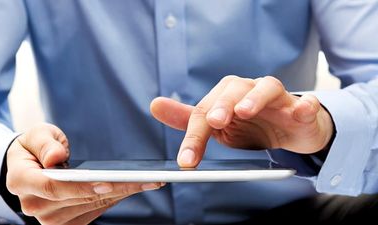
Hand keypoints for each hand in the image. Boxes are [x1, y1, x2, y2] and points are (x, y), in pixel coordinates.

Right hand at [6, 123, 164, 224]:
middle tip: (145, 179)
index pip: (53, 187)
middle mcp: (34, 205)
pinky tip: (132, 188)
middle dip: (115, 188)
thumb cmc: (36, 147)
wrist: (31, 166)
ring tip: (147, 182)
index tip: (108, 182)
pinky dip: (114, 199)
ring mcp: (50, 218)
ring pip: (91, 207)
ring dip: (120, 194)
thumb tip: (55, 158)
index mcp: (21, 181)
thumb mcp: (37, 135)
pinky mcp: (66, 223)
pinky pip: (94, 212)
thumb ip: (45, 144)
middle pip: (79, 199)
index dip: (81, 186)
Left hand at [151, 75, 333, 166]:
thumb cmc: (252, 126)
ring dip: (255, 97)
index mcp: (227, 96)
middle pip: (234, 89)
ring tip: (246, 110)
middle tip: (214, 121)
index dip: (195, 135)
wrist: (290, 130)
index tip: (187, 160)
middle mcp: (250, 92)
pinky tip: (301, 110)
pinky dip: (304, 106)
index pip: (206, 110)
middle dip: (222, 104)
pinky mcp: (302, 109)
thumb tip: (155, 105)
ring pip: (267, 88)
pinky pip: (306, 104)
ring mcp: (278, 99)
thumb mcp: (218, 126)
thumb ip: (189, 118)